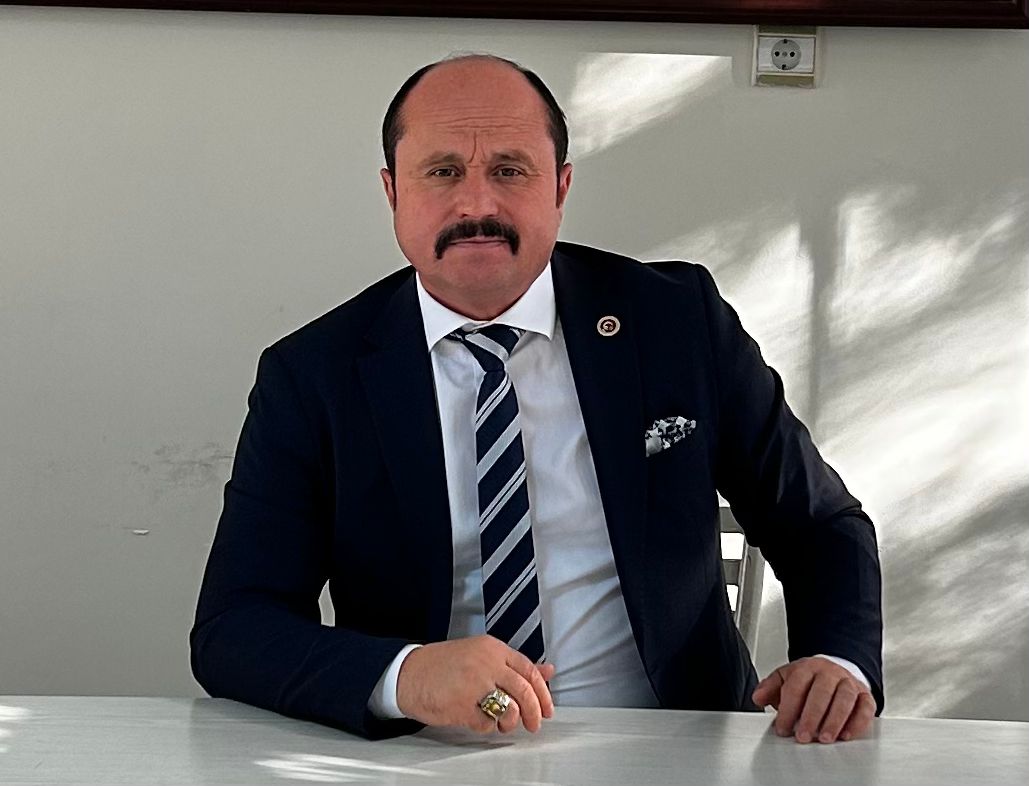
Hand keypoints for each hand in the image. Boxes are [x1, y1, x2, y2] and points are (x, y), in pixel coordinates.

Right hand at [396, 635, 555, 733]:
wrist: (409, 674)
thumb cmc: (444, 666)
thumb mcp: (482, 656)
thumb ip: (515, 665)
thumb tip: (548, 670)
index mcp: (492, 648)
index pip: (529, 670)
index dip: (543, 693)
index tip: (547, 708)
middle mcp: (486, 662)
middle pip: (524, 691)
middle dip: (534, 712)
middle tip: (534, 723)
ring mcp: (474, 683)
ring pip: (510, 708)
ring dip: (511, 722)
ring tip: (504, 722)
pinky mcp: (461, 704)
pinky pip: (486, 723)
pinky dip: (486, 726)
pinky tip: (478, 719)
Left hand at [752, 657, 875, 742]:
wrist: (833, 671)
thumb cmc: (808, 680)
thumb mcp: (785, 678)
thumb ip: (770, 688)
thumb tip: (757, 697)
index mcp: (807, 667)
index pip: (796, 687)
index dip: (788, 709)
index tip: (782, 728)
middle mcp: (829, 672)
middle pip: (821, 692)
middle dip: (811, 717)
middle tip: (803, 736)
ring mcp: (849, 682)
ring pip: (844, 699)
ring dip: (834, 721)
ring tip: (824, 738)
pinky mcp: (865, 694)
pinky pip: (865, 707)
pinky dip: (857, 722)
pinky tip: (846, 735)